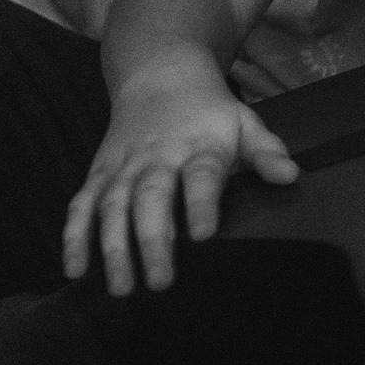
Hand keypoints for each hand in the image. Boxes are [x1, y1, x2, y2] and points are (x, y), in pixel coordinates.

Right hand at [62, 66, 299, 294]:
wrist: (160, 76)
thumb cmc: (209, 112)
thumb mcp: (245, 123)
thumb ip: (267, 152)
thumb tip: (290, 175)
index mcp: (198, 148)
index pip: (201, 176)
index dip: (201, 204)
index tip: (202, 235)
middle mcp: (157, 158)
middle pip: (152, 199)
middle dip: (153, 241)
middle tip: (160, 281)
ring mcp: (124, 167)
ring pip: (113, 208)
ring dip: (113, 248)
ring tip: (120, 287)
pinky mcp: (99, 174)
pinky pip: (82, 206)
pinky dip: (74, 237)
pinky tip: (74, 269)